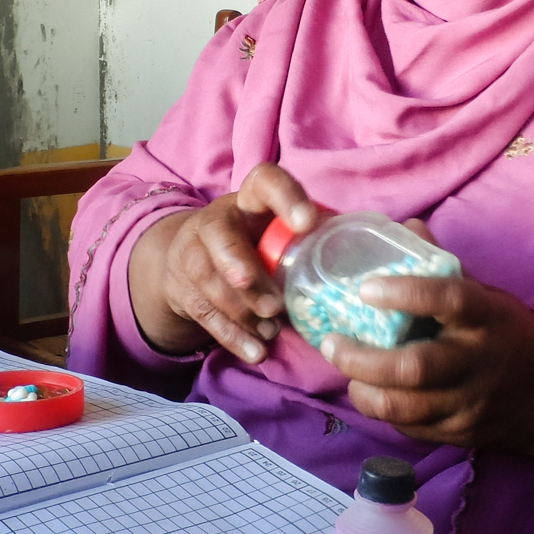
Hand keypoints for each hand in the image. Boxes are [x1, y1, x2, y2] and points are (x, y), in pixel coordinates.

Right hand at [127, 162, 317, 361]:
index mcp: (250, 200)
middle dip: (243, 266)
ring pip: (208, 277)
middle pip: (220, 234)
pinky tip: (255, 351)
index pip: (265, 181)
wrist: (191, 261)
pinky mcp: (182, 287)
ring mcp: (192, 252)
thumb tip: (351, 262)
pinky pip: (203, 313)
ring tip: (272, 330)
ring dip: (242, 310)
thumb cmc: (253, 245)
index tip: (307, 223)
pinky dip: (231, 336)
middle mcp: (215, 220)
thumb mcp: (275, 233)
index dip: (285, 197)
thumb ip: (304, 241)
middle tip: (274, 304)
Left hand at [318, 236, 533, 468]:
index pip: (449, 300)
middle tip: (332, 342)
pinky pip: (409, 427)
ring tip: (344, 369)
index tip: (366, 288)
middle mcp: (477, 364)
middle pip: (416, 367)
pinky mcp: (456, 433)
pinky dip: (381, 410)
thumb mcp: (485, 296)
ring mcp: (467, 404)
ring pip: (405, 407)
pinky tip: (369, 391)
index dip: (407, 292)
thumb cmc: (505, 335)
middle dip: (364, 358)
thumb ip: (443, 268)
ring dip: (363, 390)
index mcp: (486, 318)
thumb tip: (407, 227)